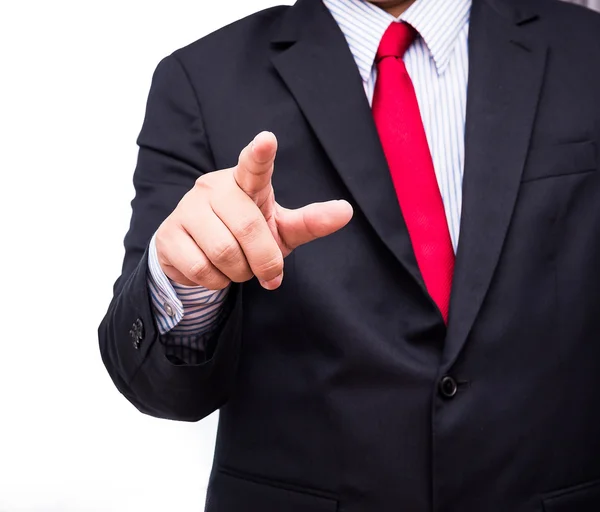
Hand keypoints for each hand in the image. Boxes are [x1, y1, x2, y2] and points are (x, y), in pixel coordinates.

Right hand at [155, 131, 353, 289]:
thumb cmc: (247, 236)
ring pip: (223, 252)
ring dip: (239, 272)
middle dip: (263, 261)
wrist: (200, 255)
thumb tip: (346, 211)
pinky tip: (215, 271)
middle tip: (266, 272)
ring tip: (237, 267)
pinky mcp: (168, 235)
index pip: (253, 166)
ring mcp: (187, 209)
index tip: (267, 140)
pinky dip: (217, 281)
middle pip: (248, 229)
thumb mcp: (280, 228)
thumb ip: (310, 222)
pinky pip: (201, 268)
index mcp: (245, 182)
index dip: (260, 155)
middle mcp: (214, 188)